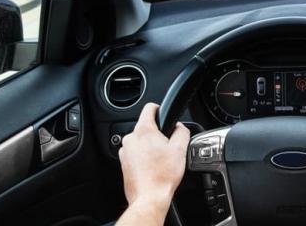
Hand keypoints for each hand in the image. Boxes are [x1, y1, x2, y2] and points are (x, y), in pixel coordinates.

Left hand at [117, 103, 190, 225]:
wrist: (149, 198)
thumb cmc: (162, 176)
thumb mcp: (180, 149)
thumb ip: (182, 131)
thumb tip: (180, 127)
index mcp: (143, 130)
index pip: (150, 108)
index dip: (159, 109)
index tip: (164, 114)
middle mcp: (130, 138)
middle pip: (146, 127)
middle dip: (157, 134)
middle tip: (168, 147)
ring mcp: (125, 151)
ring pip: (141, 141)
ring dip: (150, 146)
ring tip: (161, 160)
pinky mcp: (123, 163)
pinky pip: (136, 154)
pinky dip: (144, 157)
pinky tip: (153, 167)